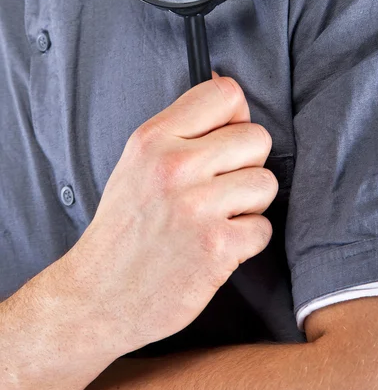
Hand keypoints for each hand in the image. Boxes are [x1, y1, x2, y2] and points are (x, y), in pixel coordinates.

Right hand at [68, 76, 277, 357]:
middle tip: (219, 187)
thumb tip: (231, 95)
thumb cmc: (123, 229)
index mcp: (153, 139)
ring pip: (266, 183)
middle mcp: (175, 166)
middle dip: (246, 164)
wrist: (99, 295)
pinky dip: (245, 240)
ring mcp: (196, 207)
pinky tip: (216, 245)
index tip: (226, 137)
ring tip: (216, 217)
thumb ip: (181, 129)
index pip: (226, 94)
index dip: (235, 116)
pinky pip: (262, 228)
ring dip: (249, 204)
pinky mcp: (217, 247)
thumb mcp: (136, 163)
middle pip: (257, 137)